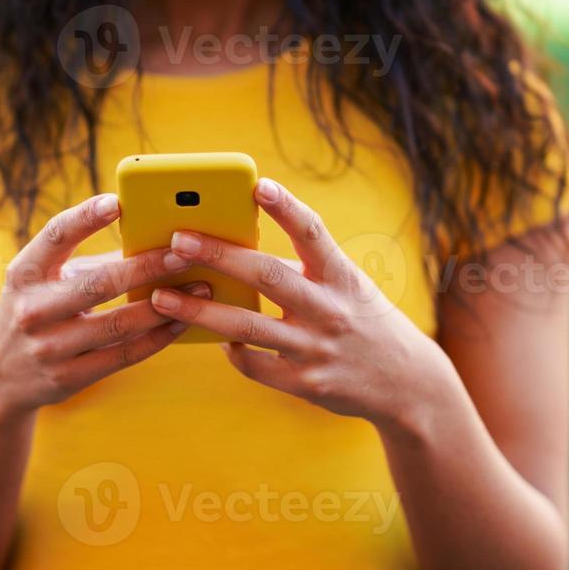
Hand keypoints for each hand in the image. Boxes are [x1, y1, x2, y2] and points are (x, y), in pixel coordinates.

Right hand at [0, 193, 209, 414]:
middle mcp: (32, 310)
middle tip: (186, 251)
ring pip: (119, 325)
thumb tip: (155, 239)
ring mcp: (49, 348)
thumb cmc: (37, 310)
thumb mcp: (46, 281)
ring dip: (165, 305)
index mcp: (24, 273)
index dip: (84, 217)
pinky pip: (124, 355)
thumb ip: (92, 261)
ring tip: (200, 288)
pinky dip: (158, 337)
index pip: (54, 237)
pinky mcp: (68, 378)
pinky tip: (182, 321)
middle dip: (147, 266)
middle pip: (98, 284)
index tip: (117, 201)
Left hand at [147, 178, 450, 426]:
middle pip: (266, 276)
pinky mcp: (305, 384)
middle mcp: (329, 309)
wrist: (408, 384)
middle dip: (218, 255)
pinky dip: (232, 351)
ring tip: (161, 297)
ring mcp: (315, 349)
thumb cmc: (363, 321)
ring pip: (246, 327)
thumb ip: (303, 269)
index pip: (313, 233)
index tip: (258, 185)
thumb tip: (237, 250)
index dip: (286, 208)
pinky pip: (254, 365)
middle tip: (178, 240)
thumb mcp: (347, 287)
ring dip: (198, 312)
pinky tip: (218, 340)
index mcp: (342, 277)